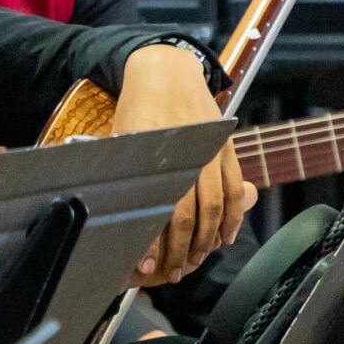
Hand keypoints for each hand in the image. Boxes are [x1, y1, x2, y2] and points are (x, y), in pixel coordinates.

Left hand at [109, 44, 252, 284]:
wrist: (166, 71)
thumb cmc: (136, 108)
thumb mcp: (120, 139)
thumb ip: (121, 175)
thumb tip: (108, 215)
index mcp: (157, 155)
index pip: (160, 210)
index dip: (154, 242)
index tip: (146, 264)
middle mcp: (188, 156)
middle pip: (189, 216)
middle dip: (180, 250)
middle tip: (170, 272)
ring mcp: (211, 153)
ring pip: (214, 206)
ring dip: (206, 240)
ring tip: (194, 262)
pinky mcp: (226, 149)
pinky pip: (235, 189)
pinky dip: (232, 217)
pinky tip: (224, 238)